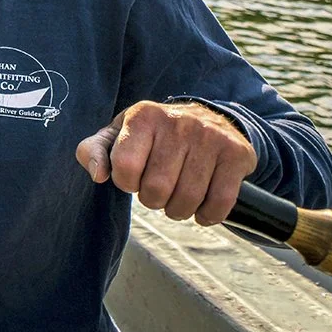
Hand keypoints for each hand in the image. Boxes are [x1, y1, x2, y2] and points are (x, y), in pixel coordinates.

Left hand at [76, 100, 256, 224]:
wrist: (206, 119)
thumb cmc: (151, 136)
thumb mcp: (117, 135)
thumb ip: (94, 151)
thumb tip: (97, 175)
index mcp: (143, 116)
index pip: (124, 167)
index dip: (126, 182)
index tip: (134, 176)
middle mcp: (178, 122)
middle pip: (156, 189)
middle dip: (153, 200)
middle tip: (158, 189)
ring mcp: (210, 137)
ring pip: (187, 200)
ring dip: (178, 210)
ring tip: (177, 196)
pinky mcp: (236, 154)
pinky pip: (220, 203)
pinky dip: (208, 215)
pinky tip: (202, 207)